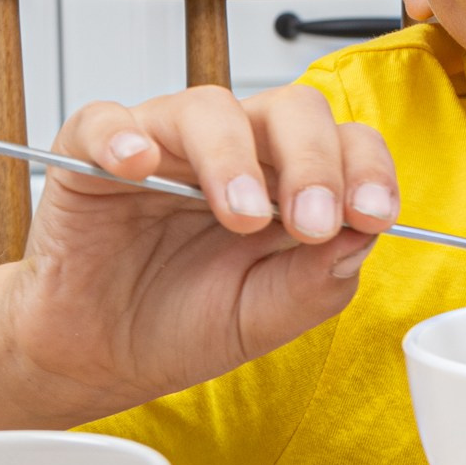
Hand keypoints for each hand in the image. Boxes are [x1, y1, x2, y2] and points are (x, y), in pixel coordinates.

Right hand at [2, 84, 398, 415]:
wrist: (97, 356)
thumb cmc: (182, 324)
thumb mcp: (265, 317)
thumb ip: (318, 281)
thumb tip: (365, 235)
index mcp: (286, 181)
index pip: (344, 143)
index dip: (366, 169)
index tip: (373, 215)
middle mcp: (234, 150)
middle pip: (290, 109)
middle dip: (313, 161)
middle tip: (313, 222)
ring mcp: (164, 144)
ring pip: (208, 107)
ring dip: (233, 158)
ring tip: (240, 214)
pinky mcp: (92, 155)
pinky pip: (105, 120)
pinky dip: (122, 135)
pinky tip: (137, 165)